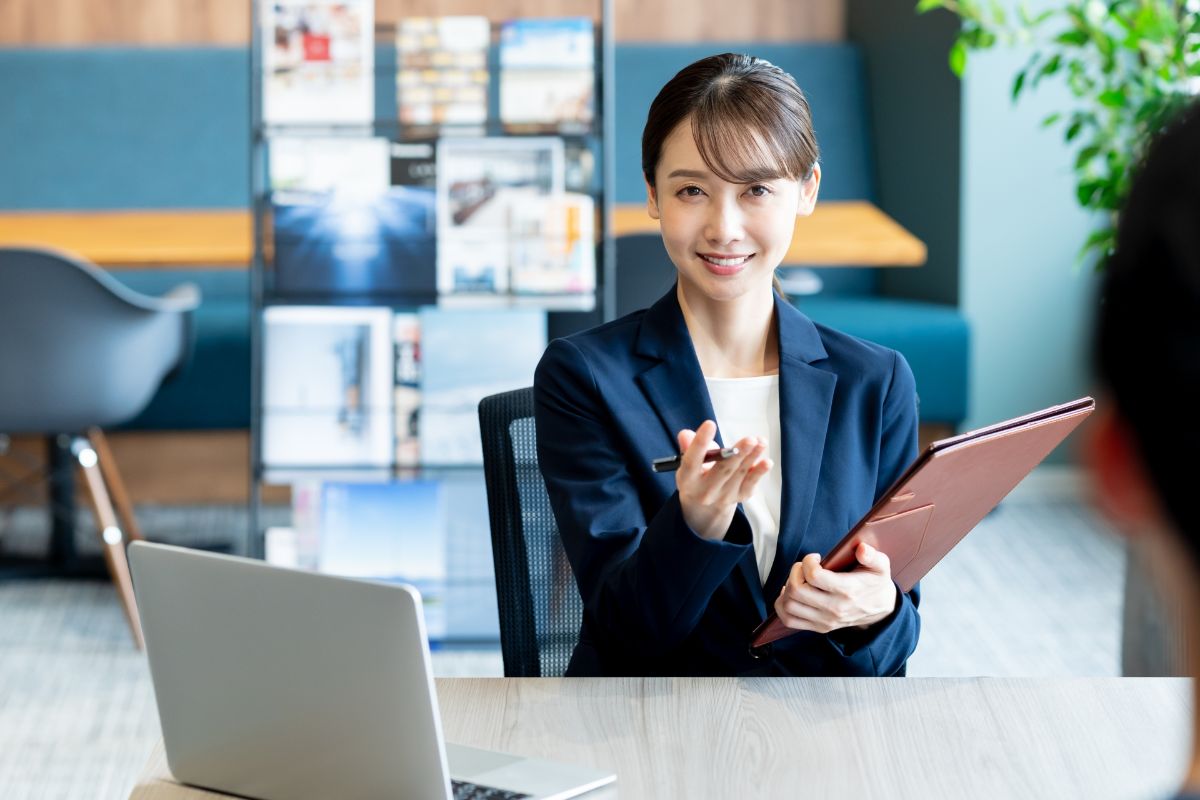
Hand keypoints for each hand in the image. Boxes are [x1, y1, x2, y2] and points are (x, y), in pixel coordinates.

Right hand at [675, 420, 771, 540]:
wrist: (705, 506)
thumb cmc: (697, 476)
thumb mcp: (689, 463)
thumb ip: (688, 446)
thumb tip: (686, 434)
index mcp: (688, 480)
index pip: (693, 461)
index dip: (700, 442)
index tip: (710, 424)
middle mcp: (705, 491)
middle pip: (722, 470)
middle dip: (737, 453)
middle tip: (749, 439)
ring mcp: (724, 496)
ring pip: (739, 473)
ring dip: (752, 456)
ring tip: (760, 442)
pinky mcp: (739, 497)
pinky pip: (750, 484)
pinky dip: (759, 473)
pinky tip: (767, 462)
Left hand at [774, 542, 896, 633]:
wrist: (881, 610)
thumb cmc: (876, 583)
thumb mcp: (881, 566)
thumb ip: (872, 556)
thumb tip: (861, 548)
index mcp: (847, 590)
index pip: (814, 576)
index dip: (808, 561)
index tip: (815, 558)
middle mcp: (834, 608)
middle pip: (797, 590)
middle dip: (794, 572)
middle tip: (803, 567)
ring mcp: (825, 620)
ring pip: (789, 605)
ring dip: (787, 588)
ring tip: (798, 579)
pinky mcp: (820, 627)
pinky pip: (790, 620)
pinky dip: (783, 606)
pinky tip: (792, 594)